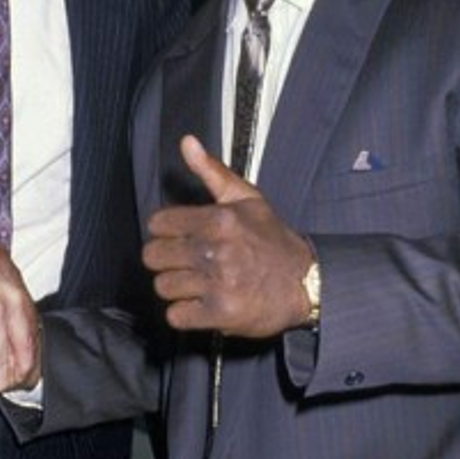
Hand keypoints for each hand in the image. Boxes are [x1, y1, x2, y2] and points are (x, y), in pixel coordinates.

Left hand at [141, 135, 313, 337]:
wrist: (305, 282)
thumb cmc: (271, 238)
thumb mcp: (246, 198)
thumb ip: (211, 170)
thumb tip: (187, 142)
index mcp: (218, 219)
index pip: (158, 223)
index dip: (164, 231)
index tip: (178, 237)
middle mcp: (216, 250)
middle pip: (154, 256)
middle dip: (165, 259)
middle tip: (184, 261)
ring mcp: (218, 283)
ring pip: (163, 286)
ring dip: (176, 286)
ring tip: (195, 282)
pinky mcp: (221, 313)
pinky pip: (177, 315)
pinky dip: (184, 313)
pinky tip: (200, 302)